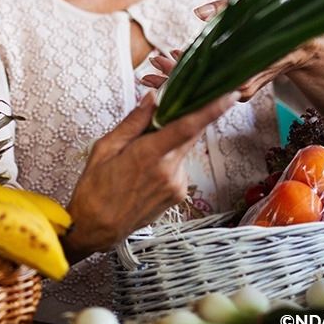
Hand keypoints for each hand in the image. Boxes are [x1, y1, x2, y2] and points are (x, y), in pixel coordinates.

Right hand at [63, 90, 236, 259]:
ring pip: (182, 150)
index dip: (211, 110)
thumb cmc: (95, 188)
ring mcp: (176, 185)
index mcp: (148, 155)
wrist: (98, 228)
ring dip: (170, 141)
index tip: (228, 96)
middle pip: (190, 135)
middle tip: (173, 106)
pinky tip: (146, 170)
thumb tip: (152, 98)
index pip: (186, 127)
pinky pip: (178, 166)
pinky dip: (168, 158)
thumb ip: (133, 122)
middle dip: (187, 117)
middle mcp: (168, 171)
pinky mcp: (178, 194)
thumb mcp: (105, 148)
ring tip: (141, 152)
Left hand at [164, 0, 323, 100]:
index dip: (176, 71)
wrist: (305, 45)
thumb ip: (225, 8)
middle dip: (170, 79)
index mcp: (241, 73)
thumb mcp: (255, 9)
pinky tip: (177, 64)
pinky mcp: (239, 86)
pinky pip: (212, 83)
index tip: (158, 63)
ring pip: (202, 87)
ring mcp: (239, 89)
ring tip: (153, 67)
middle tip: (147, 69)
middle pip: (197, 87)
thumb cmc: (281, 24)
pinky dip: (194, 75)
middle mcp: (238, 86)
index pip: (199, 77)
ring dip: (178, 78)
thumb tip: (198, 13)